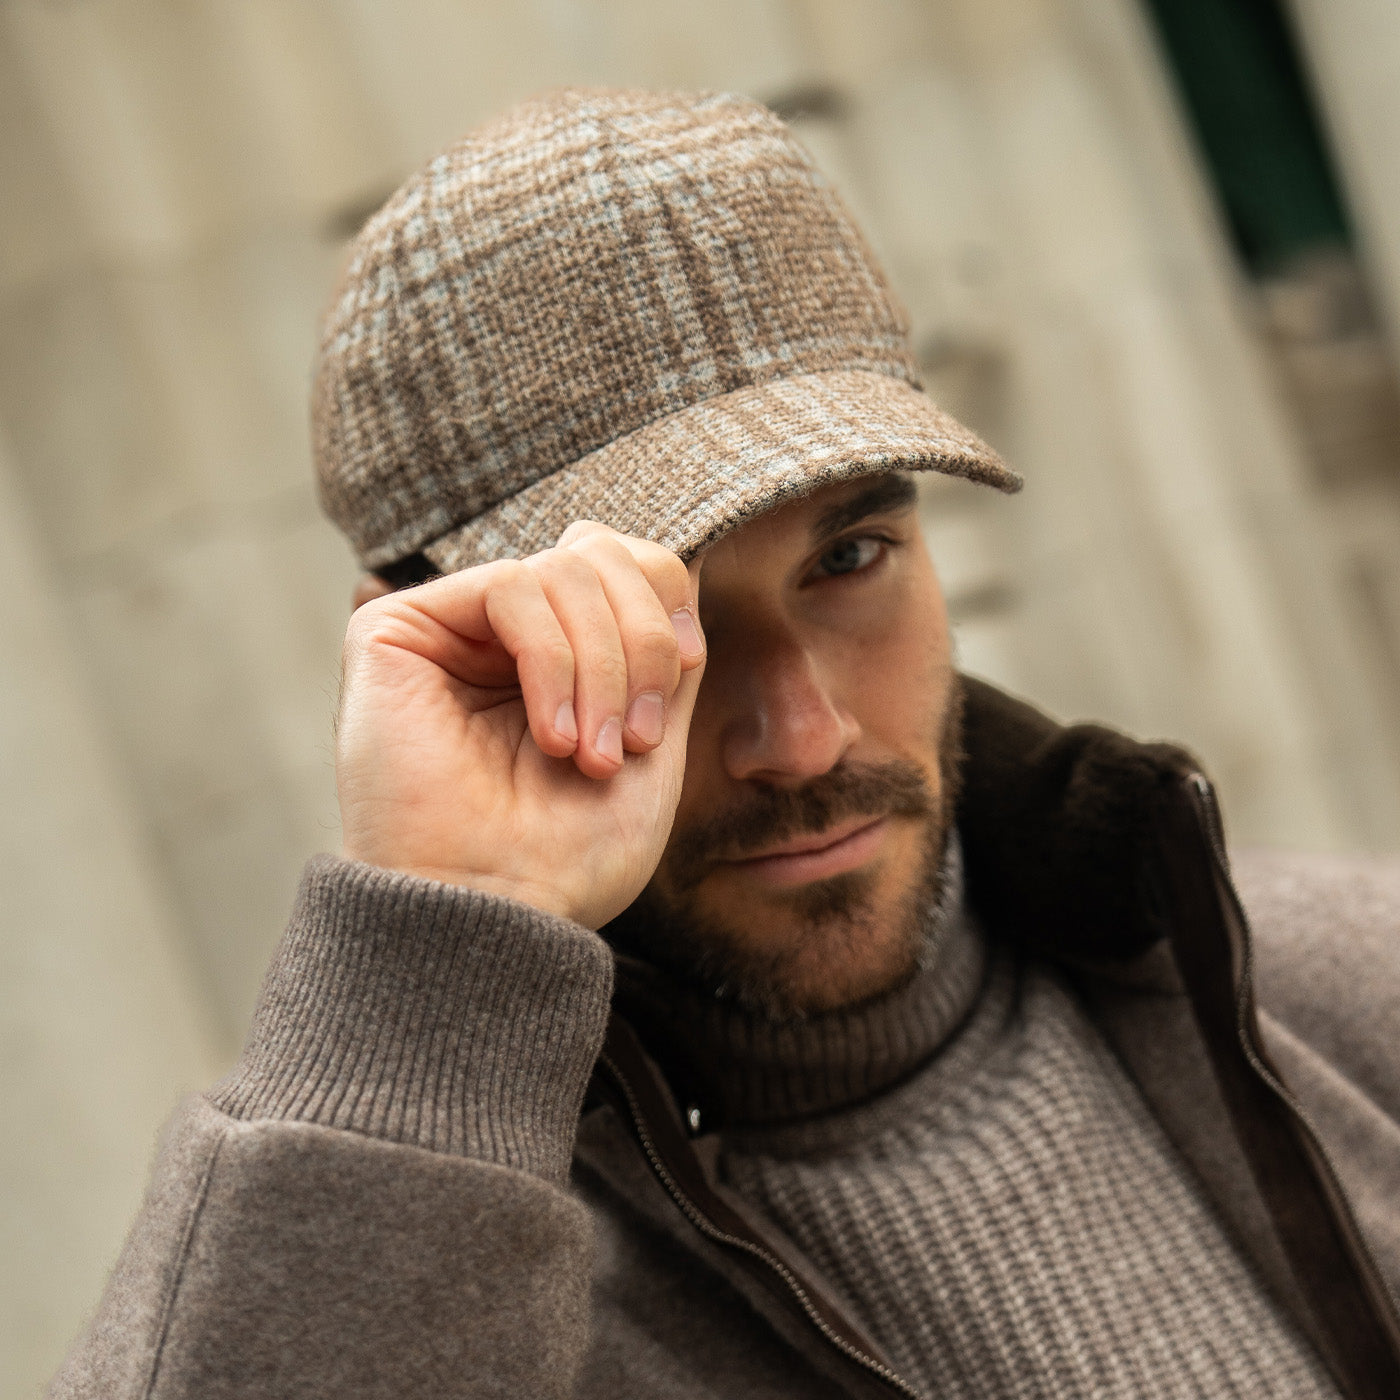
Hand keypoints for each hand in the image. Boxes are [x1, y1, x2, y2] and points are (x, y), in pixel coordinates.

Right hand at [334, 523, 705, 928]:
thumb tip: (678, 564)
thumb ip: (662, 654)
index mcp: (557, 655)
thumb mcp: (651, 740)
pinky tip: (550, 734)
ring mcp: (447, 630)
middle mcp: (500, 634)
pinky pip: (511, 585)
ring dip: (601, 666)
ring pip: (562, 570)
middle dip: (641, 642)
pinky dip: (552, 661)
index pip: (625, 564)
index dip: (667, 606)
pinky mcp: (393, 630)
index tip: (684, 673)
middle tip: (635, 738)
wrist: (499, 913)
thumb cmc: (569, 852)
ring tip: (591, 754)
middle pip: (601, 555)